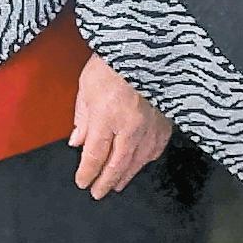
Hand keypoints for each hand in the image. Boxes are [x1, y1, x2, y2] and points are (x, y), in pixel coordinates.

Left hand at [70, 54, 172, 197]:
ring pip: (138, 160)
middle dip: (106, 181)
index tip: (82, 182)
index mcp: (107, 118)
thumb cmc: (110, 64)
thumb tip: (77, 142)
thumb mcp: (85, 89)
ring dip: (126, 175)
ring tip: (117, 185)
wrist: (142, 49)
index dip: (88, 172)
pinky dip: (146, 160)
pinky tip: (140, 164)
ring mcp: (150, 126)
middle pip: (117, 164)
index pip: (95, 155)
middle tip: (98, 193)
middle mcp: (130, 127)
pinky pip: (155, 148)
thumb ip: (82, 119)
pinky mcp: (164, 122)